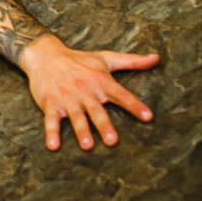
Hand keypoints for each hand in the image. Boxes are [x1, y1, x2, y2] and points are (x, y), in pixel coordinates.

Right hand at [16, 35, 159, 150]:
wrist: (45, 55)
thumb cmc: (79, 59)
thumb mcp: (106, 58)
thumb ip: (132, 61)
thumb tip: (157, 58)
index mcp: (101, 81)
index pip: (121, 95)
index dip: (135, 106)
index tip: (148, 117)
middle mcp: (85, 91)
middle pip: (96, 111)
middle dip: (104, 125)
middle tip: (112, 141)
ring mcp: (67, 98)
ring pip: (76, 117)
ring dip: (81, 131)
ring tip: (87, 146)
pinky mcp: (51, 103)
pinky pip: (51, 120)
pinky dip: (51, 133)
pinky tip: (53, 146)